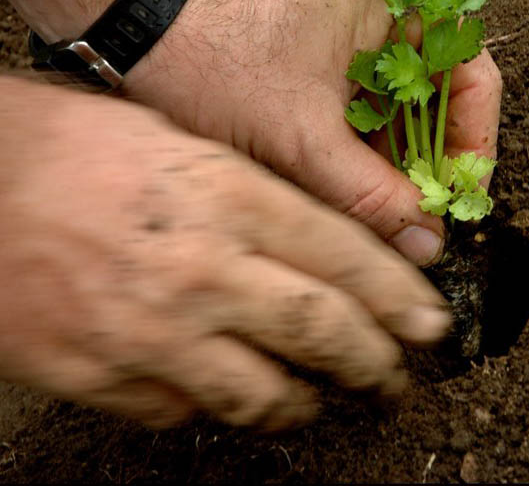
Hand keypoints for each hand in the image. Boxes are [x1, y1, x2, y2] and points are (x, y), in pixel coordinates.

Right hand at [0, 78, 448, 428]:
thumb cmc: (71, 145)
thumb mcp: (178, 142)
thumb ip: (246, 195)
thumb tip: (307, 242)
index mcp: (225, 195)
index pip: (343, 254)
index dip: (399, 293)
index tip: (430, 320)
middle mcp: (199, 267)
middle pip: (322, 331)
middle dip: (376, 362)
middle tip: (398, 377)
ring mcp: (148, 329)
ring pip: (262, 394)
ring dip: (303, 403)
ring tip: (321, 400)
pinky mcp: (96, 374)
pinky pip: (180, 413)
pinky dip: (212, 406)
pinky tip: (222, 390)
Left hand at [124, 0, 501, 265]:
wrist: (129, 19)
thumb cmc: (213, 54)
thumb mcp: (303, 137)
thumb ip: (371, 196)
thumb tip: (427, 244)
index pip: (472, 76)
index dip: (473, 145)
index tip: (459, 201)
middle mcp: (387, 5)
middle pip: (435, 99)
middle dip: (424, 165)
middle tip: (416, 225)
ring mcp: (352, 30)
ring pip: (395, 110)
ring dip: (388, 165)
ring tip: (379, 216)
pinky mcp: (321, 54)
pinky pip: (360, 108)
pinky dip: (359, 151)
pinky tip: (348, 189)